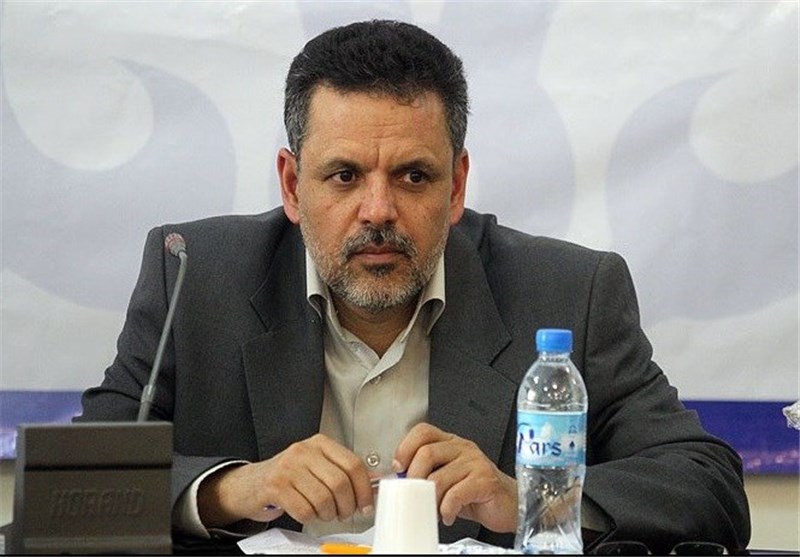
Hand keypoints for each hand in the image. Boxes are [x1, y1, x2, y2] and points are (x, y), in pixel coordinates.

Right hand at [197, 434, 374, 527]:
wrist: (250, 484)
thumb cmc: (288, 477)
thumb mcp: (316, 467)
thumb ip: (342, 472)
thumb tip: (372, 486)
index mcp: (320, 443)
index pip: (353, 464)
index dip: (364, 489)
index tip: (365, 504)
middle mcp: (304, 450)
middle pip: (340, 483)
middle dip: (346, 506)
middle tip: (343, 513)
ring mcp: (289, 466)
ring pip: (324, 499)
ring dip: (328, 514)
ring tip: (323, 513)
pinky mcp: (276, 485)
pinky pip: (305, 510)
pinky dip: (310, 518)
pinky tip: (306, 513)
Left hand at [393, 423, 516, 532]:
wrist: (508, 504)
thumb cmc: (474, 490)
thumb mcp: (446, 476)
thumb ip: (426, 472)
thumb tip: (397, 479)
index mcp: (450, 442)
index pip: (422, 431)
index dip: (405, 447)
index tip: (398, 469)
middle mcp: (462, 447)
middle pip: (426, 453)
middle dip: (413, 479)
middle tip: (414, 495)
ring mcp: (475, 462)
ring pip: (438, 478)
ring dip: (430, 500)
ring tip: (433, 510)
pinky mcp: (485, 481)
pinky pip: (455, 495)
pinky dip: (446, 510)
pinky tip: (448, 515)